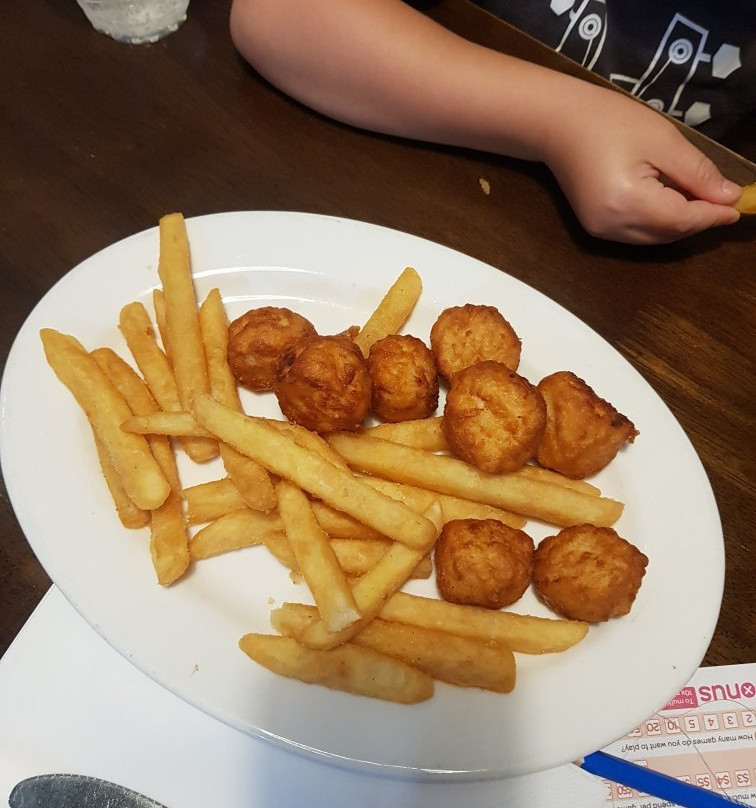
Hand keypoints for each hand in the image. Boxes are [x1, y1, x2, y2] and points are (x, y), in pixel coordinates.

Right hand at [541, 85, 741, 243]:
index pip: (681, 220)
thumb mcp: (663, 140)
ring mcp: (600, 230)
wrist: (557, 124)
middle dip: (699, 220)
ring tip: (701, 200)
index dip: (713, 215)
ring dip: (680, 224)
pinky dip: (659, 224)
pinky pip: (637, 234)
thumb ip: (697, 173)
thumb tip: (728, 197)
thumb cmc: (608, 122)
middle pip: (668, 235)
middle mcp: (612, 225)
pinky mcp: (594, 227)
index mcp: (627, 203)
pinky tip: (670, 203)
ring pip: (654, 238)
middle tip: (724, 201)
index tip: (739, 206)